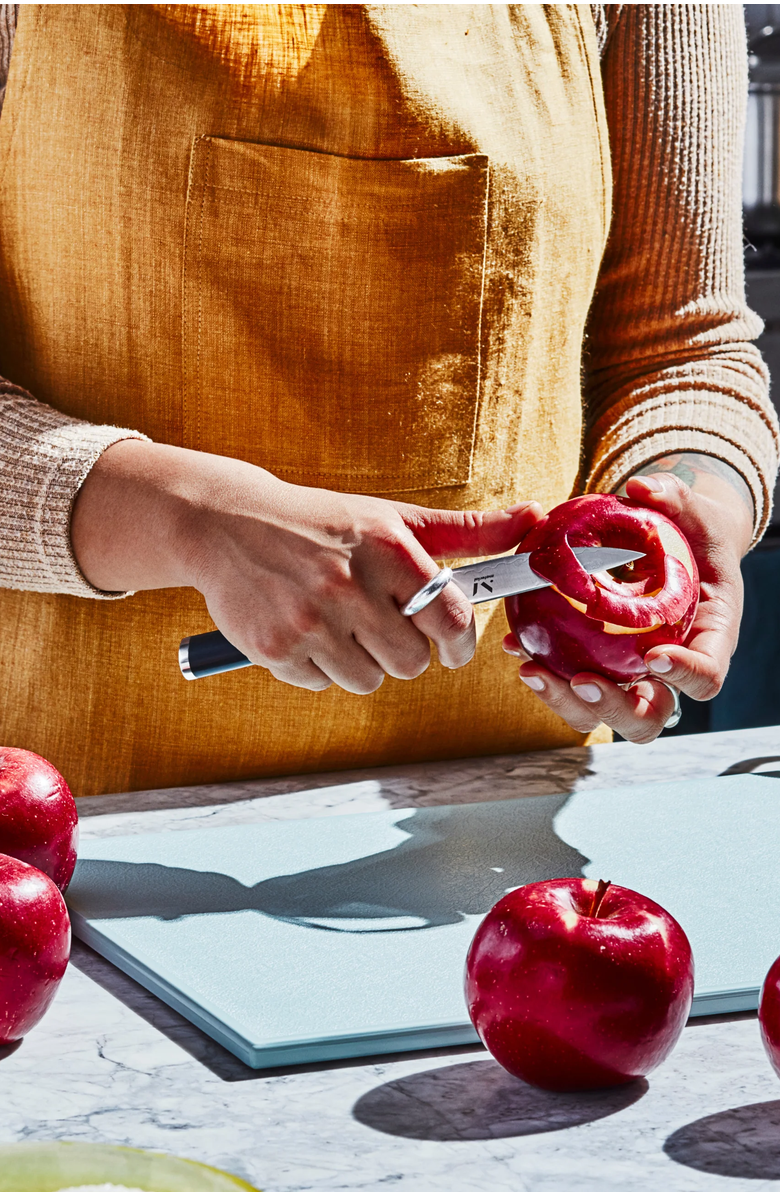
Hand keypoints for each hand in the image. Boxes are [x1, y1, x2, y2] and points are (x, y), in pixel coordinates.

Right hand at [72, 440, 541, 692]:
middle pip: (410, 661)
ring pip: (368, 680)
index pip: (449, 618)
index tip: (453, 647)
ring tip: (335, 619)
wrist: (227, 523)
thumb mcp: (390, 517)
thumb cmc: (321, 522)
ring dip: (360, 660)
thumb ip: (464, 531)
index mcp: (387, 549)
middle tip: (378, 621)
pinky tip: (302, 627)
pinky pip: (322, 684)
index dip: (459, 643)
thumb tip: (534, 520)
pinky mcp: (275, 649)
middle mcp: (348, 585)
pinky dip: (318, 666)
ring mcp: (309, 621)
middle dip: (403, 649)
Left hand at [502, 453, 753, 742]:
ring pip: (603, 712)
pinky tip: (514, 645)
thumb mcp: (690, 510)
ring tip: (531, 670)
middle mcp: (672, 669)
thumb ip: (671, 497)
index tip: (655, 658)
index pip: (707, 676)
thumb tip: (639, 487)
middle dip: (616, 707)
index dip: (685, 675)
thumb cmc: (690, 531)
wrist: (677, 549)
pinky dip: (543, 672)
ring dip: (565, 700)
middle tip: (583, 681)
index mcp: (707, 639)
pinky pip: (570, 682)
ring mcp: (632, 676)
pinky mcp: (600, 669)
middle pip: (651, 715)